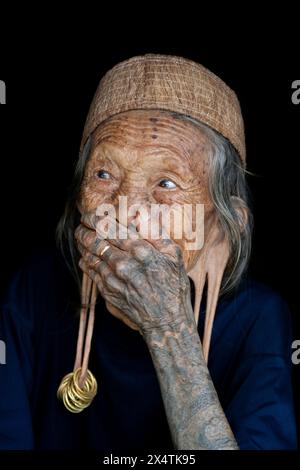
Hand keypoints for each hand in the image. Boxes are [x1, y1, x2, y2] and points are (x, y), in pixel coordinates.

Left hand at [75, 211, 193, 333]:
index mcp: (140, 250)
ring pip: (90, 254)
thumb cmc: (173, 286)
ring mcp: (114, 278)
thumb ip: (156, 232)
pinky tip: (85, 255)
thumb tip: (143, 213)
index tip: (90, 214)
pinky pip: (90, 271)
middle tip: (81, 223)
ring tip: (80, 236)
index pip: (110, 227)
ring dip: (82, 243)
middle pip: (95, 239)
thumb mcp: (174, 255)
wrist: (166, 320)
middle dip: (85, 228)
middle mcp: (124, 262)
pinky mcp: (107, 291)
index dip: (96, 218)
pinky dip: (85, 260)